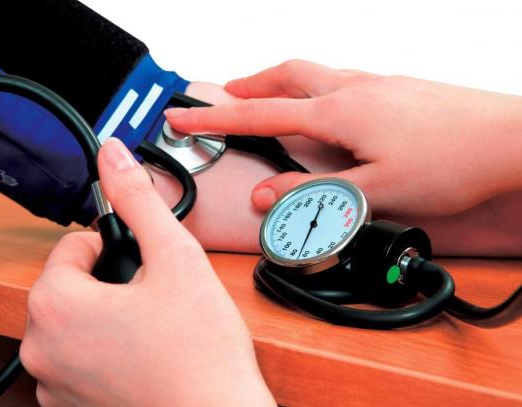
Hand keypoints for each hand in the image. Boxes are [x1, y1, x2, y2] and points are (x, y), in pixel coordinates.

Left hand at [20, 138, 274, 406]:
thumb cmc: (201, 354)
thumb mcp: (174, 258)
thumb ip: (139, 200)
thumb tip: (114, 155)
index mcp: (56, 304)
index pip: (74, 244)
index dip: (116, 244)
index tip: (145, 260)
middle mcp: (41, 348)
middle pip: (72, 283)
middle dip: (111, 281)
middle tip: (156, 295)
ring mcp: (54, 382)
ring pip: (77, 321)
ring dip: (108, 315)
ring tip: (153, 326)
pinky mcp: (71, 405)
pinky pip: (80, 357)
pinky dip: (105, 349)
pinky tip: (144, 355)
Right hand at [166, 60, 521, 217]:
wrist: (511, 139)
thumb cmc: (452, 162)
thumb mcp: (373, 192)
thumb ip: (315, 194)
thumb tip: (268, 196)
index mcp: (340, 112)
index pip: (260, 115)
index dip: (215, 118)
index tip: (183, 117)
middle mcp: (354, 89)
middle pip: (285, 76)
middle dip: (247, 85)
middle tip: (223, 95)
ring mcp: (376, 84)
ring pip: (313, 75)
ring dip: (280, 84)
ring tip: (265, 99)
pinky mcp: (395, 89)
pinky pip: (340, 80)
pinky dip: (315, 89)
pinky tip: (324, 109)